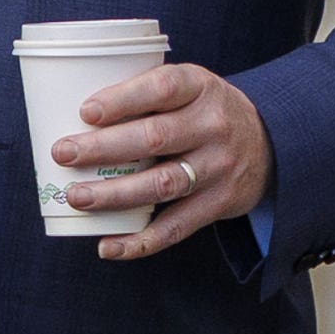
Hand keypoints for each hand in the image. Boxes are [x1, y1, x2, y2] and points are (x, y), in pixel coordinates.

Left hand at [50, 63, 273, 262]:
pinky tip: (108, 246)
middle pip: (156, 137)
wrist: (271, 142)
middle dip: (104, 147)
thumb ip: (147, 94)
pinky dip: (140, 241)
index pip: (163, 88)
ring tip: (77, 197)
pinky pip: (176, 227)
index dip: (123, 99)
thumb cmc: (206, 111)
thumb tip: (71, 113)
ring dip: (115, 194)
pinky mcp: (219, 203)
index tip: (86, 111)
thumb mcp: (191, 87)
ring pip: (162, 184)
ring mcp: (219, 166)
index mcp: (201, 87)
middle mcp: (213, 125)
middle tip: (63, 153)